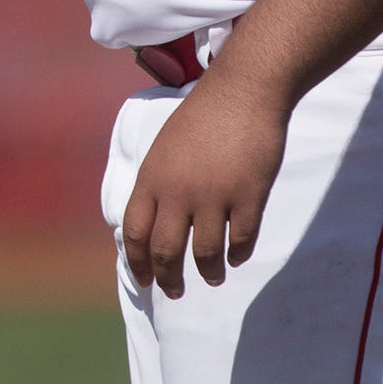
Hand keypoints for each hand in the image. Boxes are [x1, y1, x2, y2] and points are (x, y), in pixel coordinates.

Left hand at [118, 70, 290, 298]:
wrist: (242, 91)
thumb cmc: (202, 118)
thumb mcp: (164, 149)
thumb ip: (158, 185)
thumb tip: (152, 225)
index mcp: (152, 178)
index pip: (134, 232)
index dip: (136, 262)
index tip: (143, 280)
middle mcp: (178, 191)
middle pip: (165, 250)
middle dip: (168, 279)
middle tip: (175, 292)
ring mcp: (214, 195)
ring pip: (205, 253)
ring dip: (209, 272)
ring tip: (213, 277)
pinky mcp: (248, 196)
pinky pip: (241, 240)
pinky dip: (238, 254)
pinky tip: (237, 256)